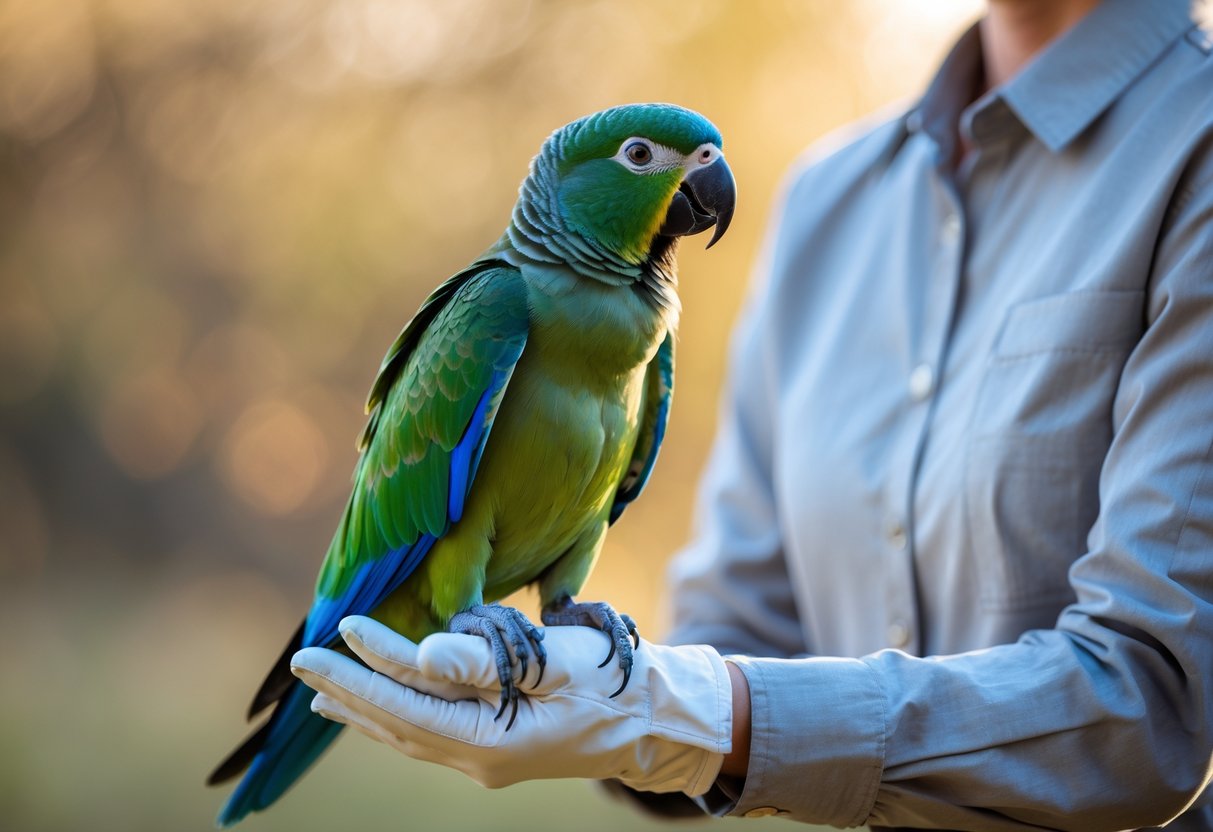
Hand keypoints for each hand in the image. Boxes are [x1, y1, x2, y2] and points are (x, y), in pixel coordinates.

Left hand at [290, 616, 732, 794]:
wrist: (654, 721)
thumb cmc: (613, 682)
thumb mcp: (555, 663)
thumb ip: (486, 660)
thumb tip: (422, 653)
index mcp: (493, 741)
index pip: (411, 703)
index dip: (370, 668)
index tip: (337, 632)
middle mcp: (479, 760)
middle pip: (398, 723)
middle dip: (348, 690)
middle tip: (303, 661)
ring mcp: (484, 760)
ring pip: (408, 734)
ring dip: (363, 709)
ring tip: (322, 692)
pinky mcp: (493, 749)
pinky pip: (428, 734)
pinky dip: (394, 716)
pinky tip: (378, 707)